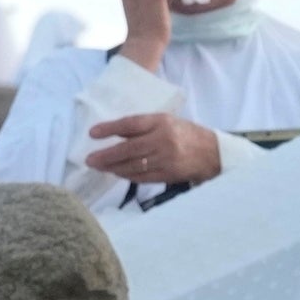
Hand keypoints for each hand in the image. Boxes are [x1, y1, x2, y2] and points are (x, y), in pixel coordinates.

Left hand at [82, 112, 220, 187]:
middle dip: (106, 155)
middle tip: (89, 159)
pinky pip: (140, 177)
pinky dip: (126, 175)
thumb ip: (142, 127)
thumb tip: (113, 133)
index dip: (110, 129)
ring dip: (112, 167)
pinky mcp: (166, 175)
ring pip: (132, 165)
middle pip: (128, 148)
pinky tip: (116, 173)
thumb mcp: (165, 122)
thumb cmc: (184, 134)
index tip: (92, 133)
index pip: (131, 124)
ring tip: (99, 166)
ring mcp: (165, 159)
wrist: (210, 153)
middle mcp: (163, 140)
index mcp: (162, 122)